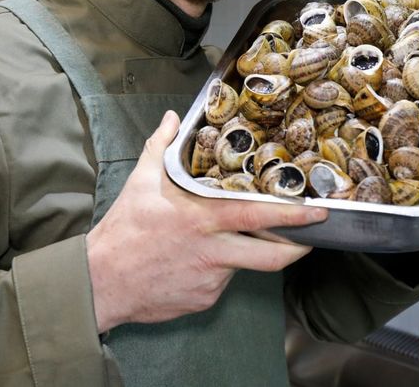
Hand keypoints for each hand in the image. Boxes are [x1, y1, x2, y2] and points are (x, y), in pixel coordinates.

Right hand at [86, 110, 328, 332]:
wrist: (100, 281)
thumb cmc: (122, 230)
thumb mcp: (140, 181)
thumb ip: (161, 146)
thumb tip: (172, 118)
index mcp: (202, 219)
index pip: (258, 217)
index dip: (292, 216)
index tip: (318, 211)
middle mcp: (212, 252)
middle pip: (270, 257)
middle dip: (297, 248)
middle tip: (310, 237)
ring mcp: (210, 280)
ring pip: (244, 267)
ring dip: (247, 255)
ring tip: (235, 241)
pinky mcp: (203, 300)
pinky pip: (222, 284)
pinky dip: (219, 271)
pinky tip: (198, 262)